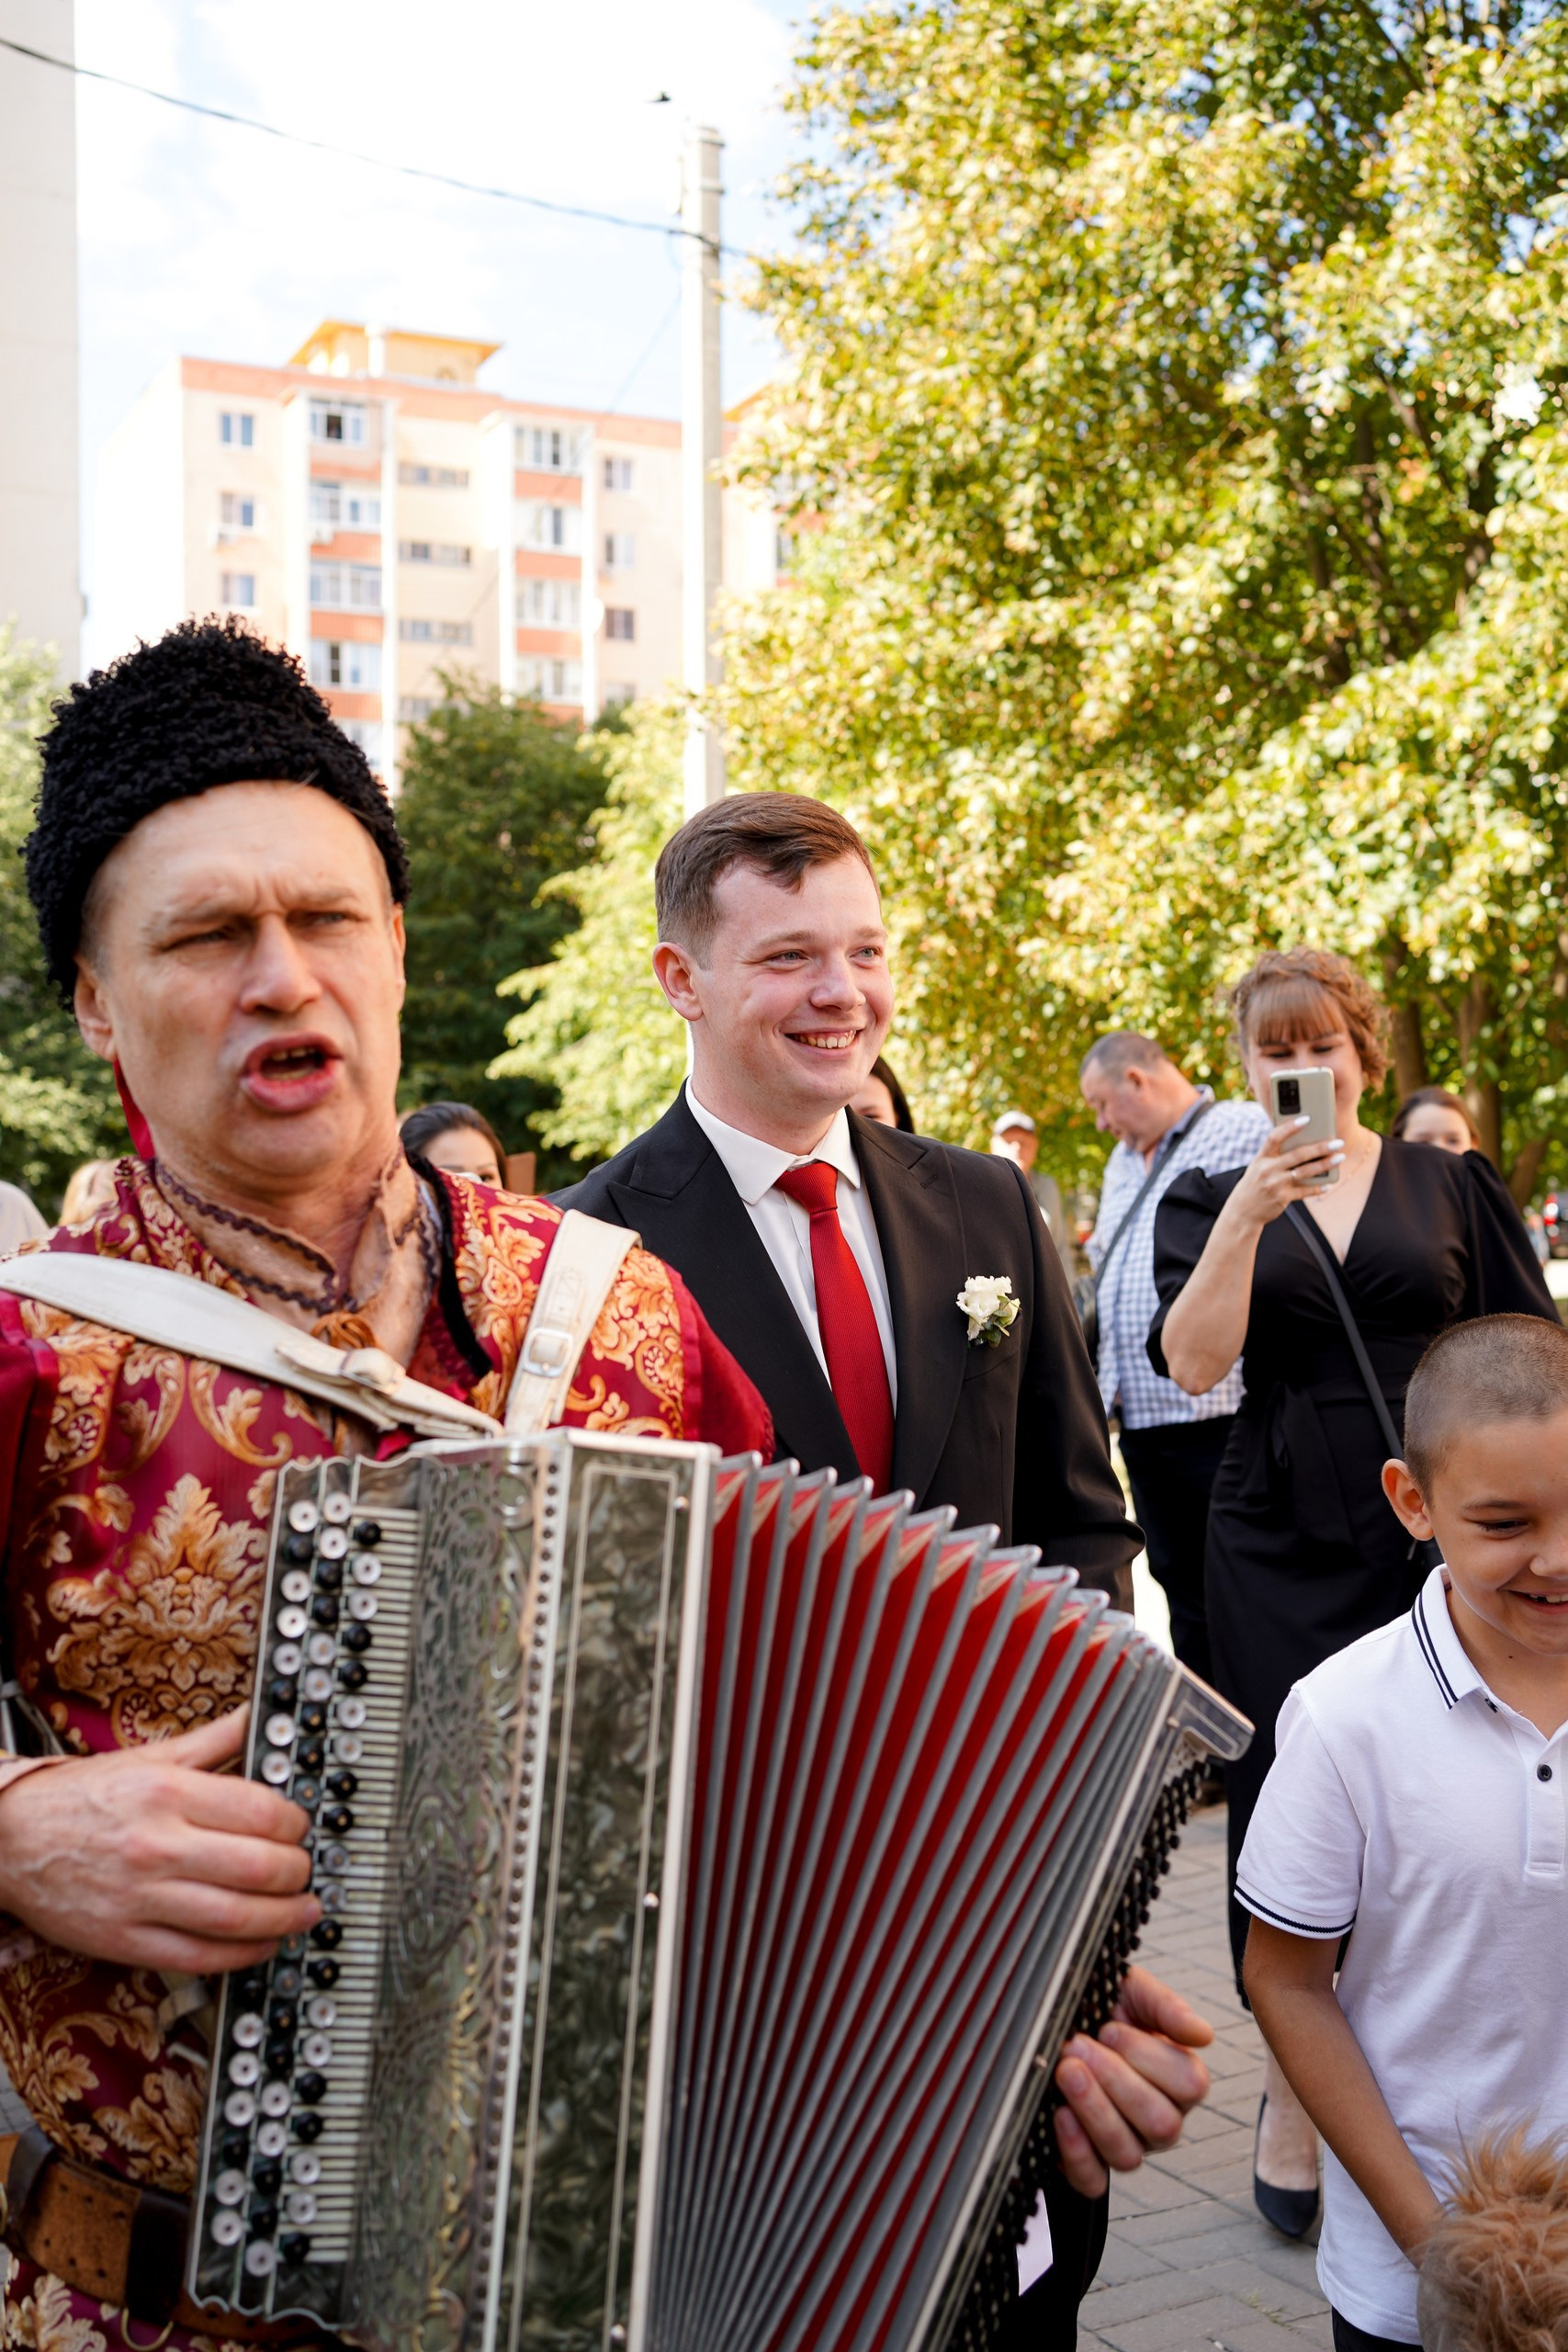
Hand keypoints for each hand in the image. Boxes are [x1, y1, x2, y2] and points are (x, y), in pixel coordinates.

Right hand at [0, 1707, 318, 1973]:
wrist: (10, 1838)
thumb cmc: (82, 1797)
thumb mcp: (151, 1755)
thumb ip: (214, 1738)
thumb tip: (262, 1715)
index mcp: (167, 1793)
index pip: (261, 1812)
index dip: (297, 1825)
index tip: (302, 1828)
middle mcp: (156, 1845)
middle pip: (257, 1867)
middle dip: (298, 1873)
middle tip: (308, 1871)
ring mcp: (139, 1898)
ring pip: (235, 1918)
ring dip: (283, 1919)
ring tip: (303, 1911)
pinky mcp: (124, 1940)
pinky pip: (197, 1957)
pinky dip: (241, 1955)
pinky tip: (261, 1944)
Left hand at [1052, 1966, 1213, 2197]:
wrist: (1052, 2019)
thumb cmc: (1099, 2006)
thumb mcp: (1132, 1990)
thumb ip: (1167, 2006)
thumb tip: (1203, 2034)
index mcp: (1180, 2080)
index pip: (1189, 2085)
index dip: (1146, 2056)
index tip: (1109, 2029)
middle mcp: (1160, 2120)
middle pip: (1162, 2124)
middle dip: (1115, 2080)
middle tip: (1079, 2046)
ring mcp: (1128, 2145)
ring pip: (1129, 2155)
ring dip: (1095, 2110)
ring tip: (1066, 2072)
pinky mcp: (1090, 2165)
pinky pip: (1092, 2180)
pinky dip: (1076, 2150)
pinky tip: (1060, 2114)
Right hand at [1222, 1116, 1342, 1230]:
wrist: (1243, 1210)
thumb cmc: (1255, 1183)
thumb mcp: (1259, 1166)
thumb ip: (1275, 1155)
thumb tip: (1304, 1143)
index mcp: (1261, 1157)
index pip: (1274, 1137)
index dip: (1290, 1127)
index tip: (1307, 1119)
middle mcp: (1268, 1169)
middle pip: (1298, 1155)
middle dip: (1320, 1147)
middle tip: (1338, 1142)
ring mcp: (1276, 1184)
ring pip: (1305, 1172)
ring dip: (1325, 1164)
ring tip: (1339, 1157)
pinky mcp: (1282, 1198)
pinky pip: (1305, 1191)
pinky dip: (1318, 1188)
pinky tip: (1328, 1184)